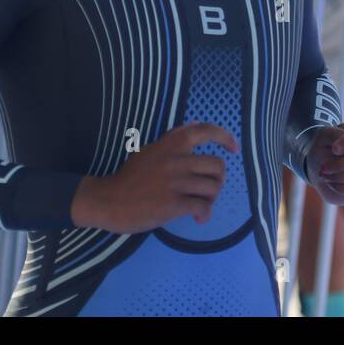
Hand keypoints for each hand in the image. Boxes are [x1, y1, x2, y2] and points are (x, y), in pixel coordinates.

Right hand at [70, 122, 237, 233]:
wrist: (109, 201)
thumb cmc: (130, 178)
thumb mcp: (150, 151)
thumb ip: (172, 141)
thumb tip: (196, 126)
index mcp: (169, 145)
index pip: (204, 131)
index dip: (224, 137)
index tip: (233, 148)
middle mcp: (175, 160)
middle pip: (217, 165)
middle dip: (218, 180)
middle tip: (207, 189)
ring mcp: (174, 182)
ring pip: (213, 187)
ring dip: (211, 198)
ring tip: (200, 204)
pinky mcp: (173, 204)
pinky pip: (203, 207)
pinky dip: (205, 214)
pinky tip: (198, 218)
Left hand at [304, 121, 343, 205]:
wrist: (323, 167)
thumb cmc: (325, 148)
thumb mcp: (321, 137)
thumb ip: (331, 134)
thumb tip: (342, 140)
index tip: (334, 149)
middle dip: (341, 165)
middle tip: (323, 168)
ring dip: (339, 177)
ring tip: (324, 176)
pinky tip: (332, 185)